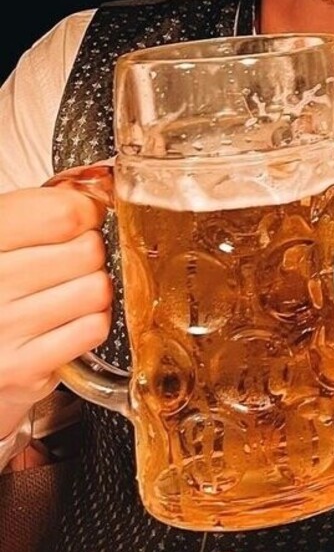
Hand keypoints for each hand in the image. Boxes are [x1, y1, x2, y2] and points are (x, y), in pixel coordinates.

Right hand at [0, 187, 111, 437]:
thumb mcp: (9, 230)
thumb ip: (50, 204)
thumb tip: (105, 184)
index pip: (64, 213)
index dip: (87, 212)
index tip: (82, 218)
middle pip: (88, 251)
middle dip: (90, 253)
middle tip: (69, 263)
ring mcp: (1, 327)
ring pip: (96, 289)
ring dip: (93, 289)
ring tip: (67, 293)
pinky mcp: (20, 367)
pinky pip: (93, 328)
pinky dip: (91, 323)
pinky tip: (67, 321)